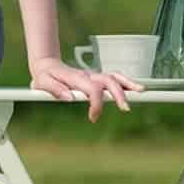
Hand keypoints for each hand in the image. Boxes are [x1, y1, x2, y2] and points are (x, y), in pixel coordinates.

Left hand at [29, 56, 144, 121]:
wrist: (46, 65)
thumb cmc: (44, 76)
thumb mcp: (42, 82)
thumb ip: (54, 89)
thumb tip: (70, 98)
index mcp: (75, 78)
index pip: (91, 89)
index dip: (95, 103)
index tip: (93, 118)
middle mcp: (87, 75)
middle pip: (108, 81)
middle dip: (119, 94)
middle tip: (126, 108)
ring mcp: (93, 76)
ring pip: (114, 77)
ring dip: (127, 84)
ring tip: (141, 92)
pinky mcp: (95, 78)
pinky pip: (113, 79)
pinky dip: (125, 83)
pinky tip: (134, 90)